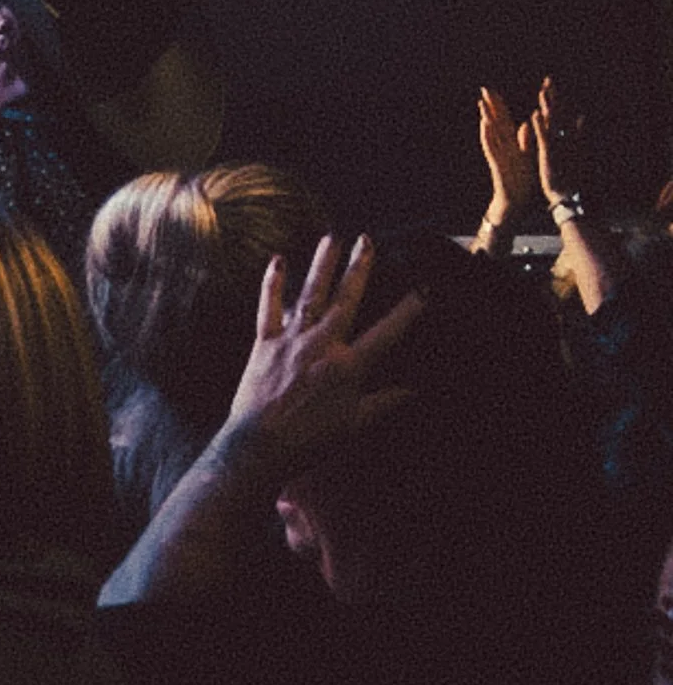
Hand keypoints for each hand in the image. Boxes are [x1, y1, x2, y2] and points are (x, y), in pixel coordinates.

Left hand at [221, 235, 421, 476]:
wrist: (261, 446)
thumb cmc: (311, 440)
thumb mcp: (355, 425)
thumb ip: (385, 403)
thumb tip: (416, 391)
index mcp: (348, 366)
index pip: (385, 333)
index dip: (406, 311)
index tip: (422, 289)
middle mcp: (322, 345)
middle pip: (345, 299)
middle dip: (359, 268)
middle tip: (368, 240)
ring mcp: (291, 340)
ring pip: (310, 294)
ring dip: (321, 265)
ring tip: (331, 238)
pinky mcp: (264, 342)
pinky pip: (268, 307)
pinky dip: (273, 283)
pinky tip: (278, 260)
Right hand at [476, 85, 536, 233]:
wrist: (517, 201)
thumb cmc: (522, 180)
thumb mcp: (527, 157)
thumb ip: (526, 140)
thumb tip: (526, 124)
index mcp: (511, 143)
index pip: (503, 120)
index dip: (498, 105)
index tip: (492, 91)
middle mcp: (503, 146)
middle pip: (496, 122)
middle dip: (491, 106)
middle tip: (484, 89)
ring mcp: (498, 154)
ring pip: (491, 133)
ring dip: (487, 118)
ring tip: (482, 103)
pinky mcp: (497, 164)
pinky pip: (491, 148)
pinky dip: (488, 136)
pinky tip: (485, 125)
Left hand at [528, 75, 587, 212]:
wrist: (568, 196)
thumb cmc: (566, 175)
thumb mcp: (569, 152)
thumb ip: (574, 133)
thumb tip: (580, 118)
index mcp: (563, 138)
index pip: (559, 114)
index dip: (555, 99)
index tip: (549, 84)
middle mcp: (562, 139)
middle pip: (557, 114)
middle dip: (552, 97)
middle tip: (548, 79)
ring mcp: (556, 146)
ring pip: (552, 123)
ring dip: (547, 106)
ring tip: (543, 91)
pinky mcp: (549, 155)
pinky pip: (543, 138)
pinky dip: (540, 126)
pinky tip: (534, 114)